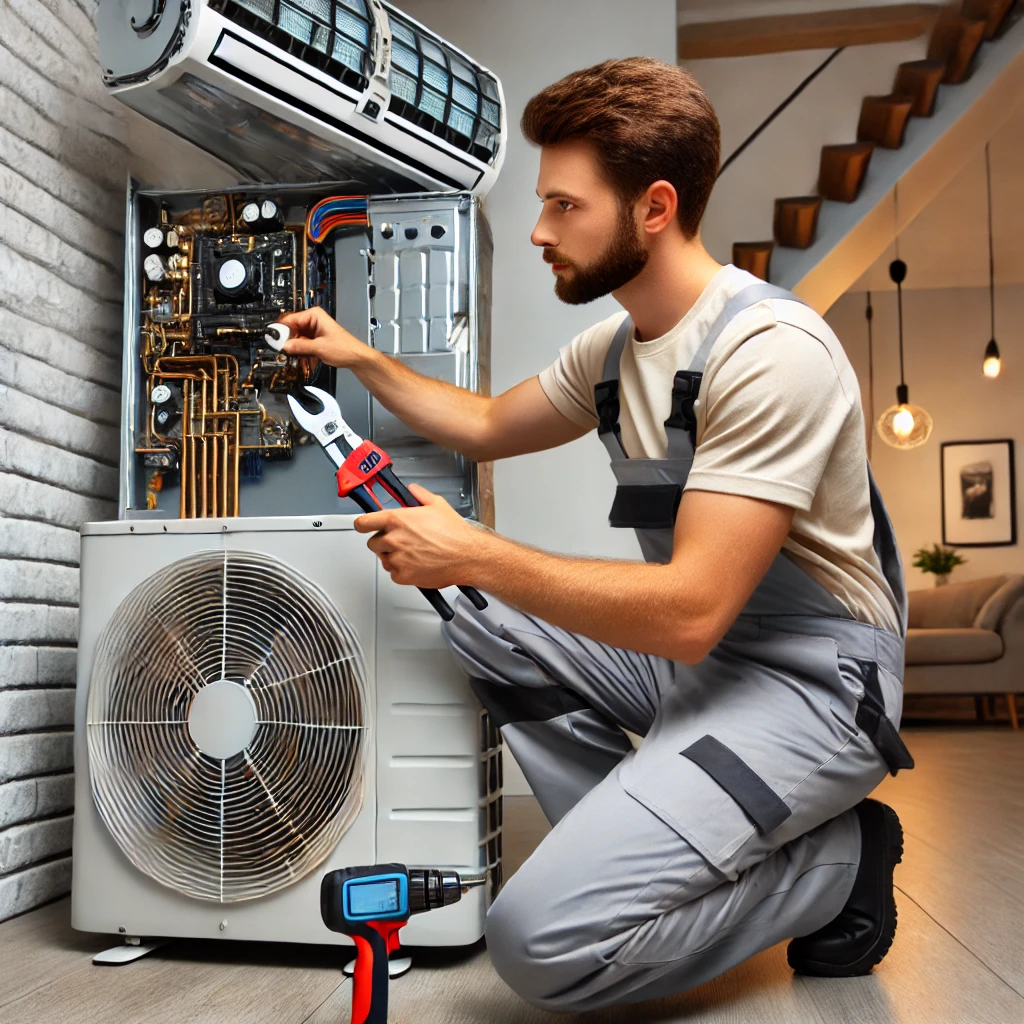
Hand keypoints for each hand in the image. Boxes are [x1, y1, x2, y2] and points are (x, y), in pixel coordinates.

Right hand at [274, 307, 367, 368]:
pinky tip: (303, 358)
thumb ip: (300, 346)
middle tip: (282, 350)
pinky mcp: (315, 339)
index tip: (273, 339)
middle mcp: (313, 320)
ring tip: (295, 356)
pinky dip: (301, 351)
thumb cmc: (345, 348)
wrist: (356, 358)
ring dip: (295, 348)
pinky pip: (302, 344)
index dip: (281, 330)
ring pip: (296, 338)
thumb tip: (284, 345)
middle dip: (288, 341)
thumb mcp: (319, 348)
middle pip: (292, 329)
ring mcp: (313, 330)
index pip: (290, 319)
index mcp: (314, 315)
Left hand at [353, 484, 488, 588]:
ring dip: (393, 557)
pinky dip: (402, 571)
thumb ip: (419, 495)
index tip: (365, 526)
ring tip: (413, 553)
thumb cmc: (455, 534)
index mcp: (397, 520)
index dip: (364, 524)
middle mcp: (393, 539)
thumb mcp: (438, 504)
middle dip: (384, 542)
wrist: (467, 556)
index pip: (363, 523)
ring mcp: (397, 559)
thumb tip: (412, 491)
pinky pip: (394, 573)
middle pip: (373, 543)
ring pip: (384, 559)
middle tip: (400, 541)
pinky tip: (416, 564)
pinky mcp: (403, 576)